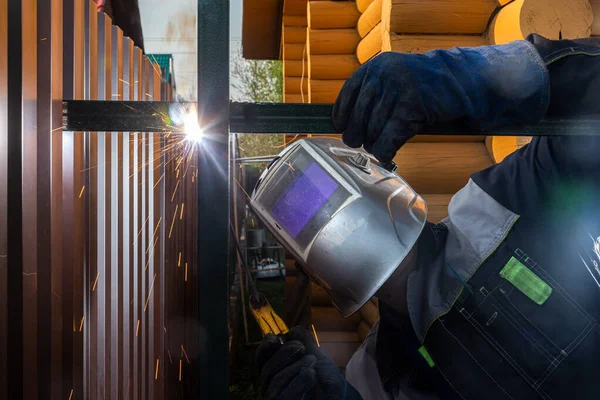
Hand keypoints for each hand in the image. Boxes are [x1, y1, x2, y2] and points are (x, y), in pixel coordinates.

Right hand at [256, 326, 361, 399]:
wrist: (338, 393)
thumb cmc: (325, 376)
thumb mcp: (316, 354)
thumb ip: (304, 341)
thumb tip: (293, 330)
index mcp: (276, 369)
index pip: (262, 359)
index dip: (264, 349)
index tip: (274, 338)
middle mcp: (273, 385)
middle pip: (267, 369)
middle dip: (284, 354)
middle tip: (301, 348)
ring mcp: (278, 396)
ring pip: (276, 381)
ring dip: (296, 368)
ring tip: (312, 363)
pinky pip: (284, 395)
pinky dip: (299, 381)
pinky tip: (311, 375)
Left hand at [332, 42, 548, 162]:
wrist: (461, 82)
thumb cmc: (425, 86)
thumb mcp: (394, 78)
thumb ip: (372, 92)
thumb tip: (346, 122)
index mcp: (375, 67)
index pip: (348, 94)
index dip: (342, 115)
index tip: (341, 127)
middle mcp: (383, 76)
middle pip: (358, 117)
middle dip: (357, 135)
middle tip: (361, 144)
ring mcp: (398, 91)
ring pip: (373, 131)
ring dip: (374, 145)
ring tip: (379, 148)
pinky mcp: (411, 108)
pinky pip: (389, 139)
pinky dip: (385, 152)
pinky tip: (387, 157)